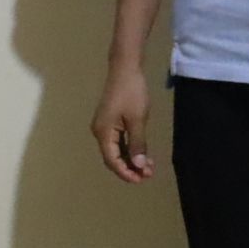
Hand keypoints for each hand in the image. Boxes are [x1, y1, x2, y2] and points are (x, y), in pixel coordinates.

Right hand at [91, 65, 154, 182]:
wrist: (126, 68)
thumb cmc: (131, 92)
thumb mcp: (137, 120)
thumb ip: (137, 144)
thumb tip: (139, 166)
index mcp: (103, 132)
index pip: (112, 160)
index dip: (126, 172)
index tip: (141, 179)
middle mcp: (100, 131)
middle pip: (112, 157)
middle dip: (130, 168)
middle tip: (148, 174)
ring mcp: (104, 126)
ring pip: (116, 150)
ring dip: (131, 159)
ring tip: (148, 167)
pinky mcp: (111, 121)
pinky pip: (118, 141)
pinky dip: (129, 149)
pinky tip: (142, 154)